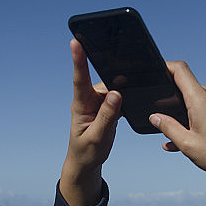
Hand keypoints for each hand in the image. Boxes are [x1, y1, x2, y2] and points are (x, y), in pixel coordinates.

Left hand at [59, 39, 121, 205]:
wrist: (86, 162)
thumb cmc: (87, 151)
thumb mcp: (97, 137)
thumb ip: (107, 116)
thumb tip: (116, 94)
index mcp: (81, 106)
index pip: (79, 79)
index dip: (78, 60)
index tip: (75, 42)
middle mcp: (88, 100)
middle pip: (104, 82)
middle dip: (116, 78)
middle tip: (127, 81)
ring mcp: (98, 103)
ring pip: (114, 89)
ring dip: (123, 92)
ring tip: (121, 110)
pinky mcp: (106, 107)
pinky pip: (118, 97)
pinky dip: (125, 98)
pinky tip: (130, 104)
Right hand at [148, 61, 205, 199]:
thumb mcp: (187, 144)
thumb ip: (168, 128)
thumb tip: (155, 118)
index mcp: (200, 99)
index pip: (179, 69)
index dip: (164, 66)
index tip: (152, 74)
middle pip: (184, 83)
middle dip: (168, 95)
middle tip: (157, 111)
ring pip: (190, 99)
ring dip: (178, 112)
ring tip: (169, 132)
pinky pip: (199, 109)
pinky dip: (188, 120)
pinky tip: (179, 140)